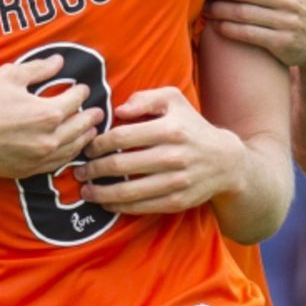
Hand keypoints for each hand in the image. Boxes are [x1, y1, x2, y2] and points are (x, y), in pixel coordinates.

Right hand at [0, 52, 106, 177]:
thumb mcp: (10, 76)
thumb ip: (39, 69)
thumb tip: (58, 62)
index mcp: (48, 113)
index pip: (75, 100)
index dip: (80, 91)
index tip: (81, 87)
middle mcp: (48, 140)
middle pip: (80, 127)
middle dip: (90, 117)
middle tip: (98, 112)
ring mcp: (38, 158)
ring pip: (71, 149)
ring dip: (83, 138)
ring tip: (90, 132)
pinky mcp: (26, 170)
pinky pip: (55, 165)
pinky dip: (67, 156)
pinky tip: (68, 151)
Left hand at [83, 88, 247, 215]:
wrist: (225, 162)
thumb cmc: (191, 127)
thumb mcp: (174, 101)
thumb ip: (145, 98)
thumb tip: (119, 110)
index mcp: (170, 129)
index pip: (122, 136)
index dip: (98, 143)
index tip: (87, 147)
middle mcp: (173, 156)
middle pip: (120, 164)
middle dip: (94, 169)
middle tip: (79, 170)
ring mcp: (176, 181)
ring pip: (128, 191)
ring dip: (101, 192)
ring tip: (85, 189)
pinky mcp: (177, 201)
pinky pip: (141, 207)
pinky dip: (119, 206)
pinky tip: (106, 202)